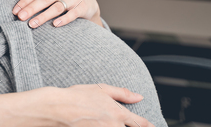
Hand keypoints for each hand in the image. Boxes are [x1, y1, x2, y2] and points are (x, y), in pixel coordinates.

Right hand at [0, 84, 151, 126]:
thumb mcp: (101, 89)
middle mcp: (113, 126)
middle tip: (136, 125)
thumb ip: (122, 93)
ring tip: (113, 124)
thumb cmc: (77, 96)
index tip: (153, 126)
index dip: (148, 126)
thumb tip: (139, 96)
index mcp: (117, 113)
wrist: (57, 108)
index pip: (139, 124)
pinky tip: (103, 126)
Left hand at [12, 0, 100, 27]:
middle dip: (31, 8)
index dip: (25, 1)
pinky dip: (64, 19)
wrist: (88, 2)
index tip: (15, 10)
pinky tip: (55, 24)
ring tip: (32, 24)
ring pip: (56, 7)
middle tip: (20, 17)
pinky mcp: (82, 7)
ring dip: (43, 16)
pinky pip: (72, 14)